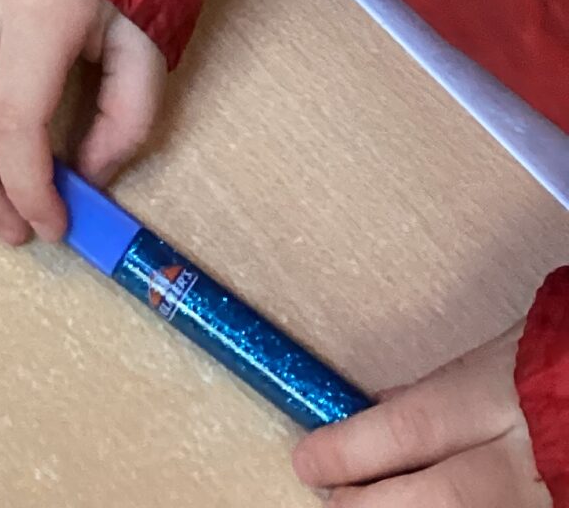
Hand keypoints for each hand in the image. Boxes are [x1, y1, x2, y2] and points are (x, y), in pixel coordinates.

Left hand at [292, 330, 545, 505]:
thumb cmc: (566, 358)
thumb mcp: (504, 356)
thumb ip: (446, 390)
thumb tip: (379, 409)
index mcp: (501, 399)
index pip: (408, 429)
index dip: (348, 452)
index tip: (306, 461)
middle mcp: (525, 462)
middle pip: (432, 502)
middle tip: (330, 498)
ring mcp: (548, 503)